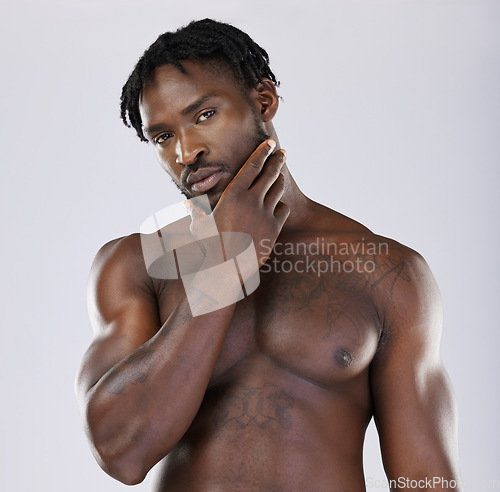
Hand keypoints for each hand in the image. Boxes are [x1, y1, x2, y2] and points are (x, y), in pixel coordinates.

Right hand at [189, 139, 289, 267]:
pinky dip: (280, 205)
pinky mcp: (274, 227)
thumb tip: (186, 206)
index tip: (270, 143)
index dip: (262, 152)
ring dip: (279, 181)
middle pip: (271, 172)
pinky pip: (283, 209)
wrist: (228, 267)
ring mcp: (265, 213)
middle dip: (278, 159)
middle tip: (282, 153)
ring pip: (278, 189)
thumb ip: (196, 213)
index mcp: (234, 194)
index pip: (252, 166)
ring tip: (278, 176)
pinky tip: (277, 206)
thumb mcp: (200, 227)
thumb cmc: (210, 246)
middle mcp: (252, 200)